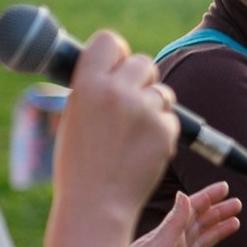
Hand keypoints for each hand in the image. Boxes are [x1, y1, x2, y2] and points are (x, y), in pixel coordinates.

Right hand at [54, 31, 181, 223]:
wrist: (96, 205)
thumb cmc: (79, 165)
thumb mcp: (73, 117)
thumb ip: (94, 90)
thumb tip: (115, 70)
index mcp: (86, 84)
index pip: (110, 41)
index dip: (116, 53)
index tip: (117, 64)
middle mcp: (116, 91)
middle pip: (144, 62)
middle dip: (141, 79)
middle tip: (131, 102)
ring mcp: (144, 110)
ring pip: (162, 92)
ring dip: (154, 106)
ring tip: (133, 134)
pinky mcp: (165, 131)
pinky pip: (172, 118)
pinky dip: (163, 131)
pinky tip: (143, 150)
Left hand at [129, 182, 242, 246]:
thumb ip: (173, 224)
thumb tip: (184, 195)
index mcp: (168, 235)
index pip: (192, 211)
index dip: (208, 198)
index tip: (224, 188)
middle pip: (199, 226)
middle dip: (217, 214)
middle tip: (237, 204)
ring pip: (200, 245)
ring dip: (216, 234)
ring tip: (234, 224)